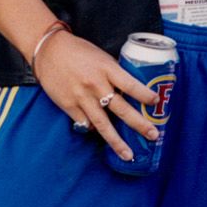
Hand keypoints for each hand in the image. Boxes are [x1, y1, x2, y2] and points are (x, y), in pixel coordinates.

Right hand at [33, 32, 157, 159]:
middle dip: (139, 124)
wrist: (49, 51)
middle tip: (153, 135)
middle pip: (121, 109)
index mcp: (107, 69)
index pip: (130, 85)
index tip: (156, 102)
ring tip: (128, 155)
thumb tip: (131, 90)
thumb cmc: (79, 52)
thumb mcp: (102, 57)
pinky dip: (94, 129)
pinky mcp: (68, 106)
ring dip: (116, 141)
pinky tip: (102, 134)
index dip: (144, 94)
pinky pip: (85, 123)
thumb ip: (115, 73)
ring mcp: (81, 97)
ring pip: (102, 124)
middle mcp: (95, 84)